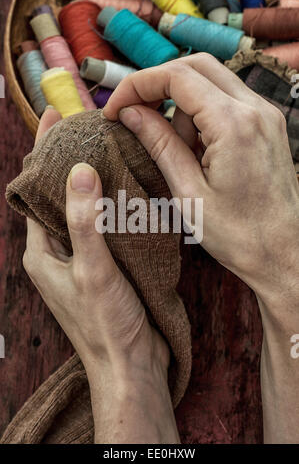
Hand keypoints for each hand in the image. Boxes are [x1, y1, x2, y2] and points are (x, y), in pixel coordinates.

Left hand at [23, 109, 178, 442]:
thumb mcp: (93, 271)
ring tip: (110, 147)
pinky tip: (128, 188)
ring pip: (82, 208)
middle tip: (89, 125)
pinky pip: (102, 224)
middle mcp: (56, 251)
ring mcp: (79, 257)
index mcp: (41, 251)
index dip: (44, 151)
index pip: (34, 190)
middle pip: (58, 194)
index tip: (57, 115)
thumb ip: (84, 222)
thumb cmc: (107, 326)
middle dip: (69, 159)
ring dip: (93, 180)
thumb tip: (78, 170)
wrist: (130, 365)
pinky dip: (111, 203)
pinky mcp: (102, 264)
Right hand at [104, 53, 298, 300]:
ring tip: (183, 155)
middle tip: (135, 115)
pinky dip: (203, 116)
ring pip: (211, 82)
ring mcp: (265, 115)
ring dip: (183, 107)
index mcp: (233, 125)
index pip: (177, 77)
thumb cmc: (239, 234)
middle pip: (196, 67)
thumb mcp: (188, 192)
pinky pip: (226, 102)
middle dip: (158, 86)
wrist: (283, 252)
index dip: (137, 86)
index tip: (115, 109)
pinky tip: (199, 152)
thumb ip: (159, 145)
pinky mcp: (266, 125)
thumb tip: (130, 113)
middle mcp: (255, 109)